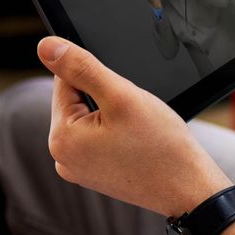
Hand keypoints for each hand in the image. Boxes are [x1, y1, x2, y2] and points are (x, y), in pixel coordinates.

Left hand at [39, 37, 231, 216]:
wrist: (188, 188)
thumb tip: (45, 47)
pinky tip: (136, 143)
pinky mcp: (95, 174)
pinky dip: (117, 132)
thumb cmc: (160, 146)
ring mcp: (79, 169)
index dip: (96, 77)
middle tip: (134, 115)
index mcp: (60, 139)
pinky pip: (99, 138)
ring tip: (137, 131)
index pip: (64, 82)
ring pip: (90, 118)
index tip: (120, 92)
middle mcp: (62, 159)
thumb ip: (81, 67)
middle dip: (105, 98)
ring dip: (112, 114)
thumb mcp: (120, 95)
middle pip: (76, 101)